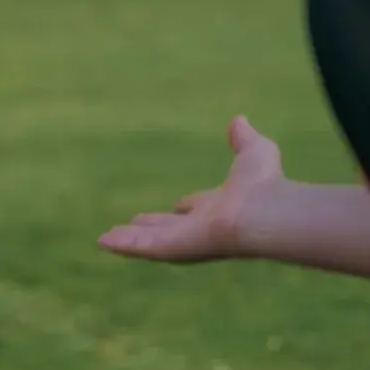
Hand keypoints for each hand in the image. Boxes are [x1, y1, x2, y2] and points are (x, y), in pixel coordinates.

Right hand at [97, 116, 283, 262]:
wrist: (266, 212)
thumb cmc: (264, 184)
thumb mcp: (255, 152)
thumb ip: (244, 140)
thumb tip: (239, 120)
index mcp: (220, 206)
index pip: (196, 207)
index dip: (187, 205)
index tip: (178, 204)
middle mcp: (201, 226)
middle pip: (169, 228)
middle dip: (152, 226)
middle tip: (133, 222)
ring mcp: (185, 240)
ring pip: (151, 239)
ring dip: (129, 239)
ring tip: (105, 238)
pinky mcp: (174, 248)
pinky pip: (144, 246)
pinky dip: (123, 244)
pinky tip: (102, 241)